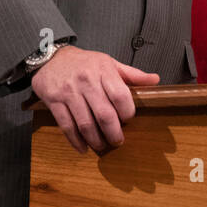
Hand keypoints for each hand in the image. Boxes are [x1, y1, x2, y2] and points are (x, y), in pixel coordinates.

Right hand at [30, 46, 158, 154]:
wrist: (50, 58)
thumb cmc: (84, 63)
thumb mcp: (109, 62)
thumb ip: (132, 74)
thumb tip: (155, 80)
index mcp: (103, 70)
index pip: (121, 96)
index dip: (128, 113)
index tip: (128, 119)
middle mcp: (86, 81)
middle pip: (105, 114)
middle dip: (114, 133)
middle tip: (118, 141)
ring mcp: (69, 92)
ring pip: (86, 124)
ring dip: (96, 141)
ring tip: (101, 145)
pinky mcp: (54, 101)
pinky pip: (67, 127)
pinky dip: (76, 142)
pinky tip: (83, 148)